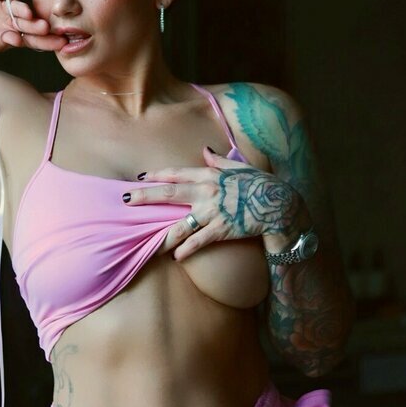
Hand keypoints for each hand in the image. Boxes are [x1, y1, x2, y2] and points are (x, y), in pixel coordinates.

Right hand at [0, 0, 65, 54]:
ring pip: (17, 6)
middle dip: (37, 26)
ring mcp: (4, 6)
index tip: (60, 43)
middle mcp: (12, 19)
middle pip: (28, 22)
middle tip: (46, 28)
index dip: (46, 41)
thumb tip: (15, 40)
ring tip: (28, 14)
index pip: (34, 39)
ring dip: (23, 9)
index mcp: (14, 34)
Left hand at [125, 147, 311, 260]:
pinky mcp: (222, 229)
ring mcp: (214, 211)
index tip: (141, 178)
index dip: (158, 175)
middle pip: (170, 194)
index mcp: (210, 175)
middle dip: (146, 196)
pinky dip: (187, 249)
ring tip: (149, 243)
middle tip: (127, 200)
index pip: (177, 174)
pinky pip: (200, 240)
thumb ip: (219, 161)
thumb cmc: (259, 184)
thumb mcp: (239, 168)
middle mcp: (208, 191)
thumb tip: (205, 151)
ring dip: (163, 234)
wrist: (278, 204)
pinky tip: (176, 256)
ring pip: (182, 224)